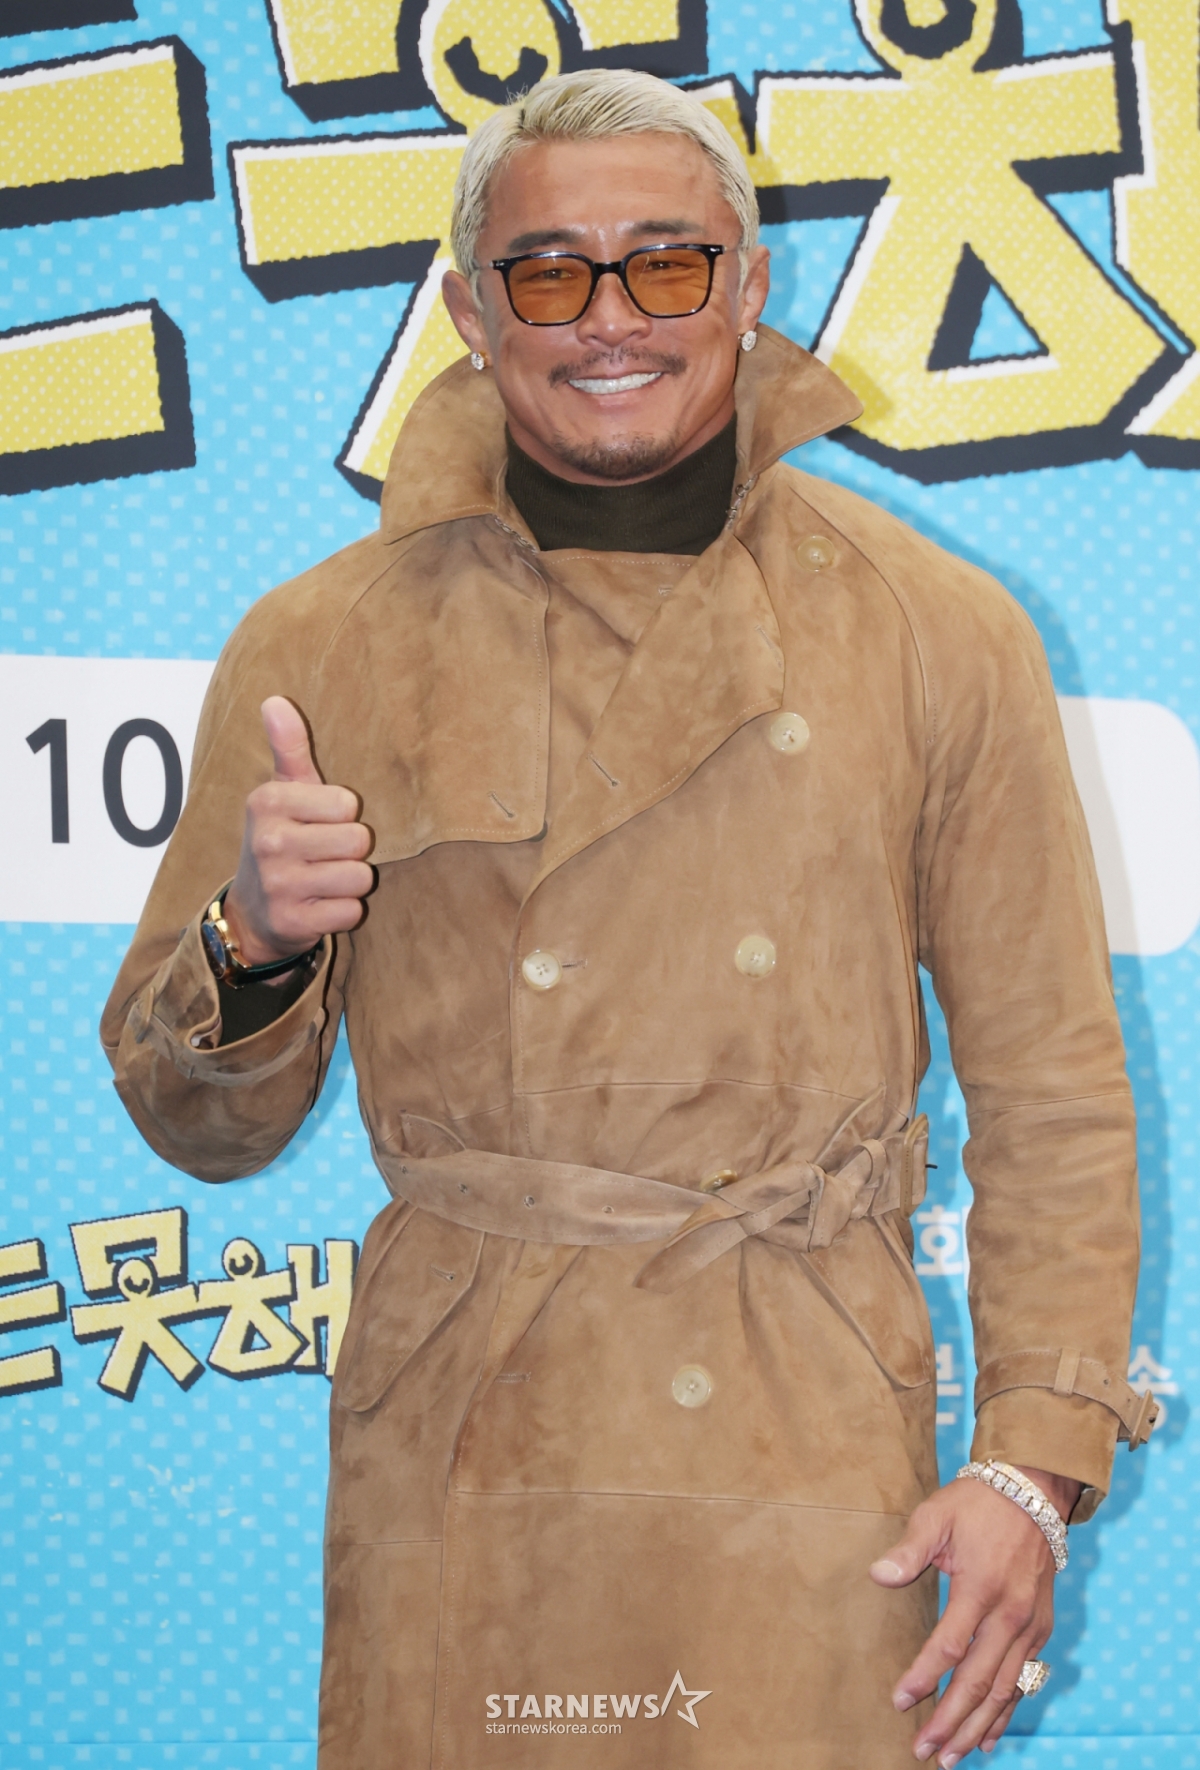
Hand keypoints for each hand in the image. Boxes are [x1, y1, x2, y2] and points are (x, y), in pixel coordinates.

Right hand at [221, 696, 373, 965]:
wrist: (252, 912)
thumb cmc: (280, 840)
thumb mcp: (282, 793)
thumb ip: (288, 748)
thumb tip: (275, 699)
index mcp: (267, 802)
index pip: (347, 804)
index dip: (343, 816)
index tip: (318, 824)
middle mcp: (268, 842)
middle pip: (358, 840)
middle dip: (351, 851)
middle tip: (324, 856)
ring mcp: (279, 885)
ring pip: (359, 877)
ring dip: (350, 882)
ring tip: (322, 880)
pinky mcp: (292, 922)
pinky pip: (351, 911)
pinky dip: (343, 911)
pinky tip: (319, 906)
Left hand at [870, 1464, 1080, 1765]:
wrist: (1032, 1492)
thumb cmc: (976, 1504)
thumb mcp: (937, 1514)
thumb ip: (909, 1549)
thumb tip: (878, 1575)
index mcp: (981, 1588)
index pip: (948, 1647)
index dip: (923, 1678)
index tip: (899, 1702)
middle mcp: (1010, 1615)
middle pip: (978, 1681)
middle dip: (950, 1721)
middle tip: (924, 1751)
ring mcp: (1030, 1627)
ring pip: (1003, 1690)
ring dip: (976, 1727)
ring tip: (952, 1757)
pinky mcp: (1040, 1630)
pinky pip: (1024, 1681)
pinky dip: (1007, 1712)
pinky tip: (988, 1737)